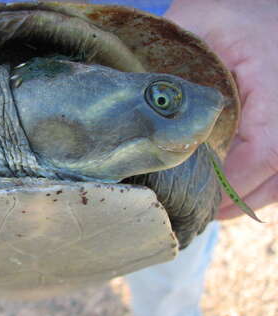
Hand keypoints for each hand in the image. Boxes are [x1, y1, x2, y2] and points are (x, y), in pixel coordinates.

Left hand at [166, 0, 277, 219]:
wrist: (267, 5)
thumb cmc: (236, 9)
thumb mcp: (198, 21)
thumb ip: (172, 61)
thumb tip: (133, 103)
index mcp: (274, 81)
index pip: (265, 150)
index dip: (236, 184)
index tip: (205, 201)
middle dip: (242, 199)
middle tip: (204, 213)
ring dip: (254, 195)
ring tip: (218, 206)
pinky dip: (264, 180)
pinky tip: (236, 186)